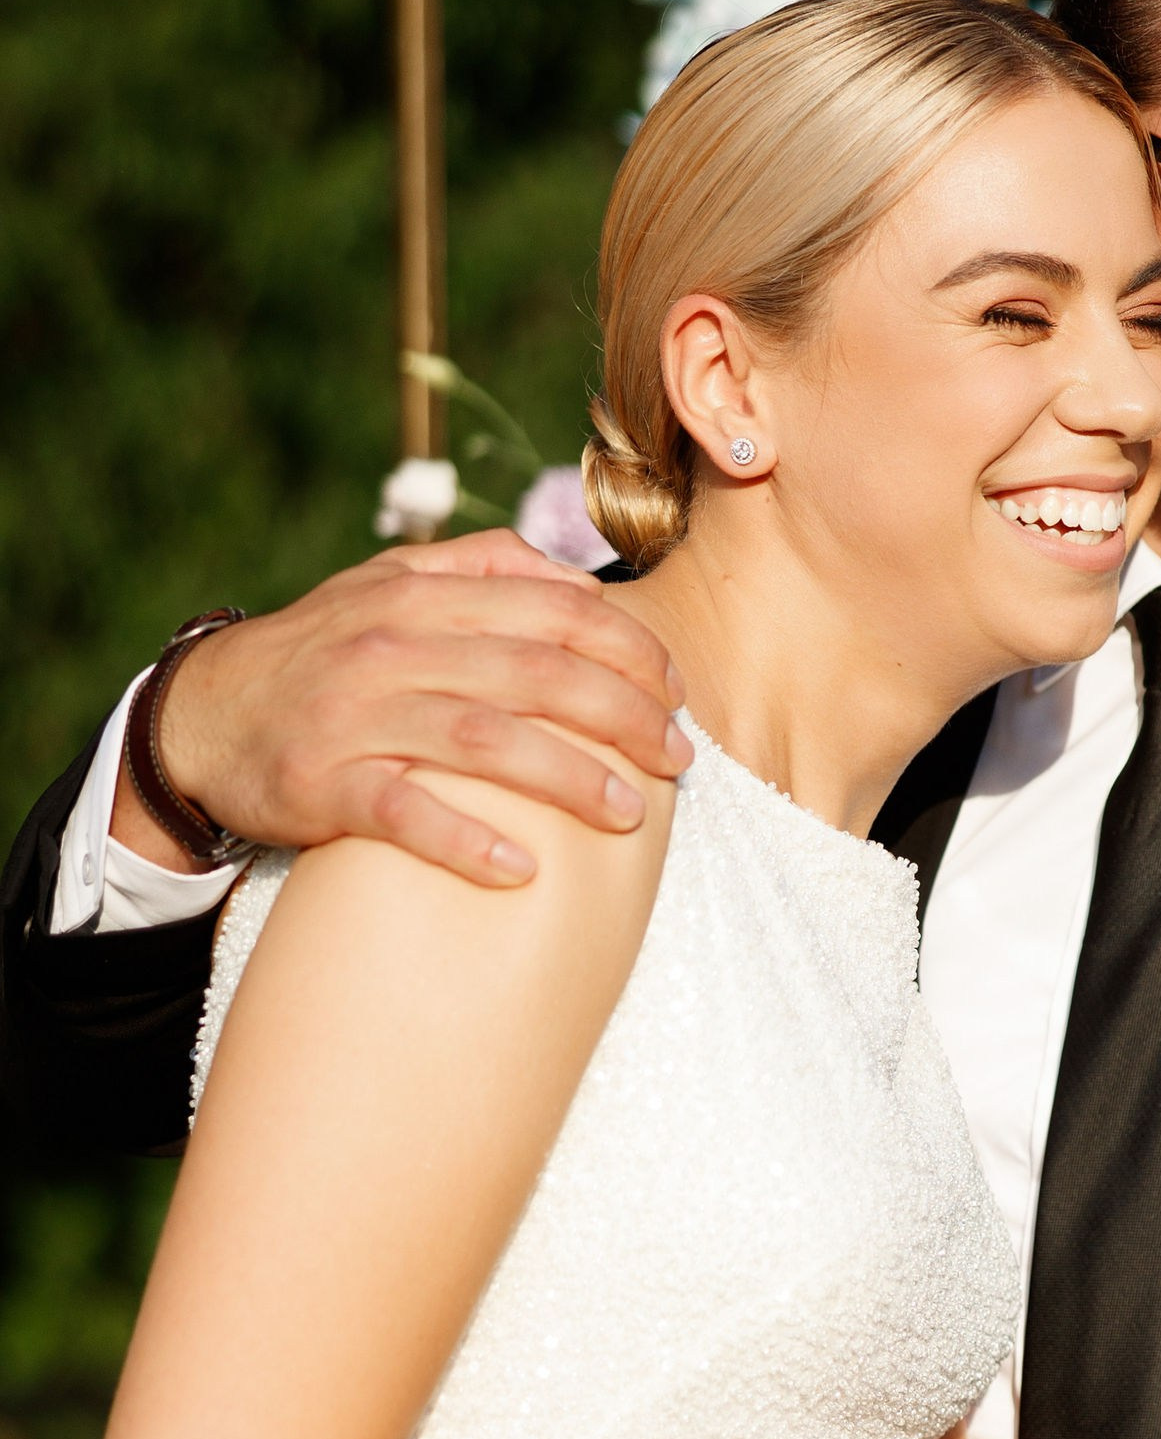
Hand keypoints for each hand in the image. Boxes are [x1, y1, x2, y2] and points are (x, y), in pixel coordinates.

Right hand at [122, 531, 692, 887]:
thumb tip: (579, 582)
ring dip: (567, 778)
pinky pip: (403, 811)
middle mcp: (394, 647)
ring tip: (629, 815)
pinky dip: (464, 839)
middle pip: (534, 673)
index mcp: (422, 595)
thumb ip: (482, 569)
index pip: (552, 610)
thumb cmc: (326, 652)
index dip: (628, 650)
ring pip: (481, 739)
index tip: (677, 693)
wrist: (204, 712)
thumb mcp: (391, 586)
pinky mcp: (321, 783)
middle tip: (678, 759)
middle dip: (621, 715)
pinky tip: (520, 869)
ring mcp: (357, 715)